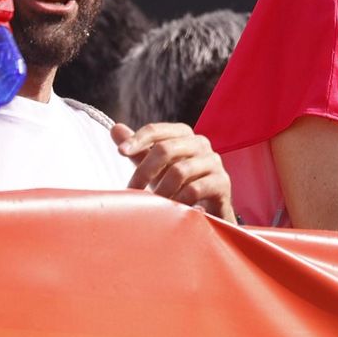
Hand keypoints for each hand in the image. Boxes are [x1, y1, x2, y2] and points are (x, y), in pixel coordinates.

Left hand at [113, 122, 234, 220]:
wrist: (208, 208)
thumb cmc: (177, 183)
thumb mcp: (155, 167)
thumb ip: (138, 149)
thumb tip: (115, 128)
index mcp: (183, 135)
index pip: (157, 130)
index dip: (137, 139)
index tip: (120, 152)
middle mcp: (200, 143)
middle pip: (166, 149)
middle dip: (145, 171)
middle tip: (132, 190)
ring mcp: (213, 161)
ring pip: (180, 171)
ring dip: (161, 190)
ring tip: (153, 204)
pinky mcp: (222, 182)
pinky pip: (194, 189)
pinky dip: (179, 200)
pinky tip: (173, 208)